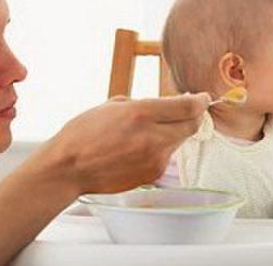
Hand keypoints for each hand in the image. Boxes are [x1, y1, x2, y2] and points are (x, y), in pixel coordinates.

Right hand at [51, 92, 210, 194]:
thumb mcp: (113, 105)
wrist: (68, 168)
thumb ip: (144, 104)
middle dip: (194, 116)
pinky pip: (167, 157)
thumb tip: (168, 105)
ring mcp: (154, 159)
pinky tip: (142, 146)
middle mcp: (152, 137)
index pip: (188, 106)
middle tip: (188, 110)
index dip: (201, 101)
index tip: (204, 98)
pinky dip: (162, 148)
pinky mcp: (152, 175)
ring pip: (180, 141)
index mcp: (141, 113)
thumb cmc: (83, 133)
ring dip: (175, 132)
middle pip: (192, 125)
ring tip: (153, 129)